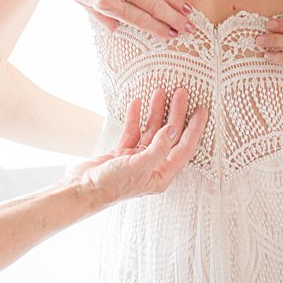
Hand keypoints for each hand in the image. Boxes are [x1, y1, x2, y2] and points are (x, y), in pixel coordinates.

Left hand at [38, 0, 193, 36]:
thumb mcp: (78, 2)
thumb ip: (100, 16)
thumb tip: (116, 29)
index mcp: (106, 2)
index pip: (139, 20)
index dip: (159, 29)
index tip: (172, 35)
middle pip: (154, 7)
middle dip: (174, 19)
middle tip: (189, 28)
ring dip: (176, 0)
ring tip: (189, 11)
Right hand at [69, 88, 205, 203]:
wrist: (81, 190)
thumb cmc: (110, 185)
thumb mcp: (138, 166)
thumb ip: (159, 148)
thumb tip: (173, 130)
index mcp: (161, 174)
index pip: (184, 148)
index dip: (194, 129)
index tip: (201, 110)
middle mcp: (152, 166)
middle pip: (170, 135)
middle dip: (176, 113)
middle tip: (181, 93)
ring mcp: (137, 159)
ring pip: (151, 131)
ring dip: (156, 111)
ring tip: (159, 92)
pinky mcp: (122, 154)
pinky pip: (133, 132)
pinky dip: (135, 117)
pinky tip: (137, 103)